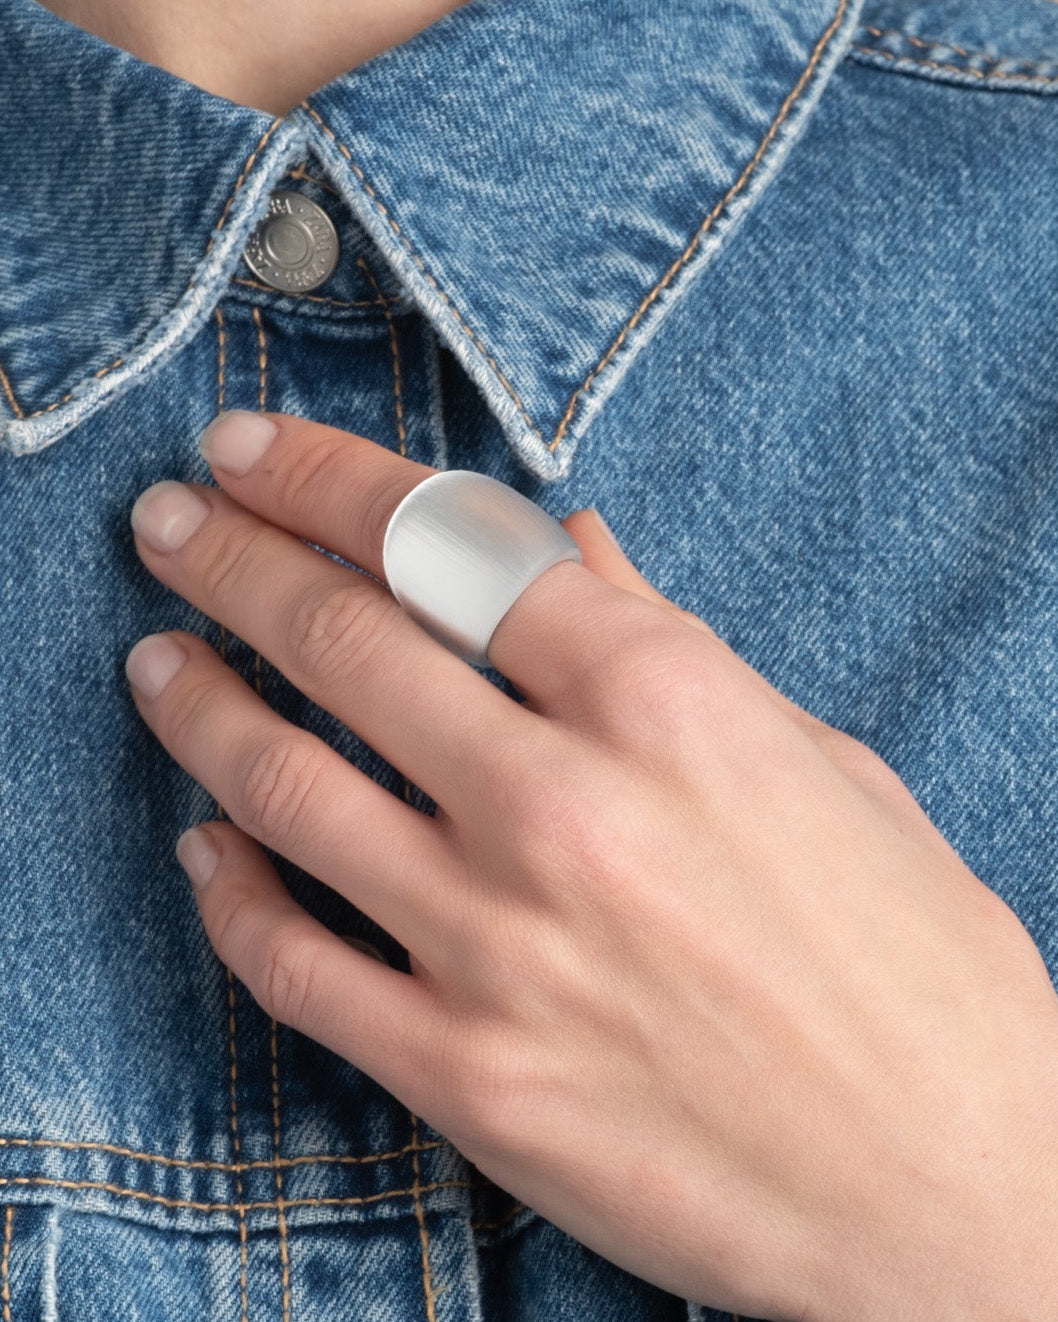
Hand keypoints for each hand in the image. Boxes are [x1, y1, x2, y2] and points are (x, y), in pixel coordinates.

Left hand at [126, 409, 1057, 1321]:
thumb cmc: (920, 973)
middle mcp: (566, 809)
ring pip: (287, 784)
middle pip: (343, 637)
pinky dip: (227, 890)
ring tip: (154, 656)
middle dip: (231, 556)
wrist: (958, 1195)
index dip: (325, 476)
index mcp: (670, 705)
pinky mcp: (467, 1078)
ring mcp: (501, 949)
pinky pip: (295, 961)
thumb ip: (671, 651)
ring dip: (198, 704)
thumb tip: (572, 554)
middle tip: (167, 522)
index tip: (251, 447)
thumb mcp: (822, 767)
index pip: (447, 541)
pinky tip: (201, 840)